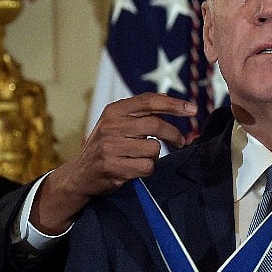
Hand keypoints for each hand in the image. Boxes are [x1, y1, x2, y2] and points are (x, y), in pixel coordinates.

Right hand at [31, 93, 196, 234]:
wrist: (80, 173)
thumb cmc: (105, 145)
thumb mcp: (116, 122)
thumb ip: (138, 111)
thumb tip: (167, 98)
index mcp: (114, 111)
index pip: (148, 101)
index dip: (173, 104)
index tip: (192, 109)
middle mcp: (111, 126)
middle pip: (155, 125)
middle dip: (173, 135)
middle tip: (181, 142)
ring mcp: (110, 146)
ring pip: (153, 149)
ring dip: (154, 155)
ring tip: (141, 157)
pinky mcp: (113, 166)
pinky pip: (146, 167)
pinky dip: (147, 169)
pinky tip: (134, 169)